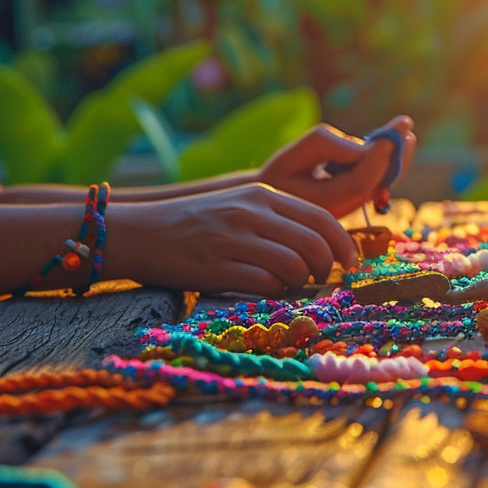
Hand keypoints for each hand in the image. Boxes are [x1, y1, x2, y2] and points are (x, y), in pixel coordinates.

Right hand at [106, 184, 358, 295]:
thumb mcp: (239, 207)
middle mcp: (250, 213)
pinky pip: (265, 284)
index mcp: (261, 195)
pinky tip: (264, 290)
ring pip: (294, 265)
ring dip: (299, 283)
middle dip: (327, 268)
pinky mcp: (216, 266)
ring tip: (287, 285)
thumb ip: (278, 220)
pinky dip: (274, 292)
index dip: (344, 245)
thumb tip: (323, 249)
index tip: (350, 264)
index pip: (322, 219)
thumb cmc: (194, 225)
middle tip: (320, 280)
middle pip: (314, 244)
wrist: (137, 232)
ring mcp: (232, 239)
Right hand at [258, 116, 416, 216]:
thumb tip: (362, 147)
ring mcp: (351, 207)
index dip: (377, 157)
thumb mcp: (292, 155)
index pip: (360, 181)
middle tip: (406, 126)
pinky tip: (394, 142)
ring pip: (380, 182)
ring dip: (394, 157)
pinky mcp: (355, 200)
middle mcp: (342, 210)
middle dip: (393, 154)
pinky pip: (375, 180)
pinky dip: (385, 161)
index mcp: (322, 203)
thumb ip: (326, 146)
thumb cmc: (278, 176)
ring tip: (406, 131)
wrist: (271, 208)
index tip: (392, 132)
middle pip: (377, 183)